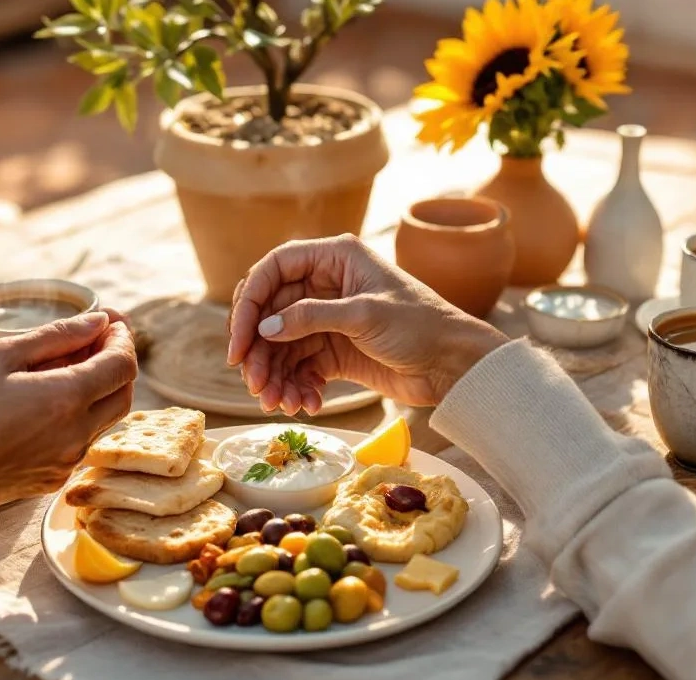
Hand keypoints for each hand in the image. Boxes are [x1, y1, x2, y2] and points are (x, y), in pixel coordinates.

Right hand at [0, 310, 137, 511]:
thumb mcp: (3, 356)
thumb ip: (58, 336)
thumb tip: (98, 322)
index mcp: (67, 398)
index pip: (123, 365)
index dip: (122, 338)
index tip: (110, 323)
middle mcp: (78, 433)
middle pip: (124, 393)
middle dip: (117, 363)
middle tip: (93, 341)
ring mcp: (69, 459)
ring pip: (106, 419)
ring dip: (98, 390)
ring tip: (65, 368)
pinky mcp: (57, 477)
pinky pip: (82, 441)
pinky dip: (78, 417)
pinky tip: (47, 404)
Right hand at [227, 235, 507, 413]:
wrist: (456, 366)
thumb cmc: (422, 326)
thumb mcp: (365, 316)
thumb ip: (312, 317)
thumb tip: (266, 329)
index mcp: (335, 258)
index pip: (273, 270)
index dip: (249, 304)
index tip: (239, 343)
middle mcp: (326, 285)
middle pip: (271, 312)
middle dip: (259, 350)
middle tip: (254, 384)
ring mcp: (330, 320)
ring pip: (282, 345)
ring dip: (275, 375)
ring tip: (279, 404)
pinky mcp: (336, 351)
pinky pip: (301, 367)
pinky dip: (296, 387)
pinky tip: (305, 405)